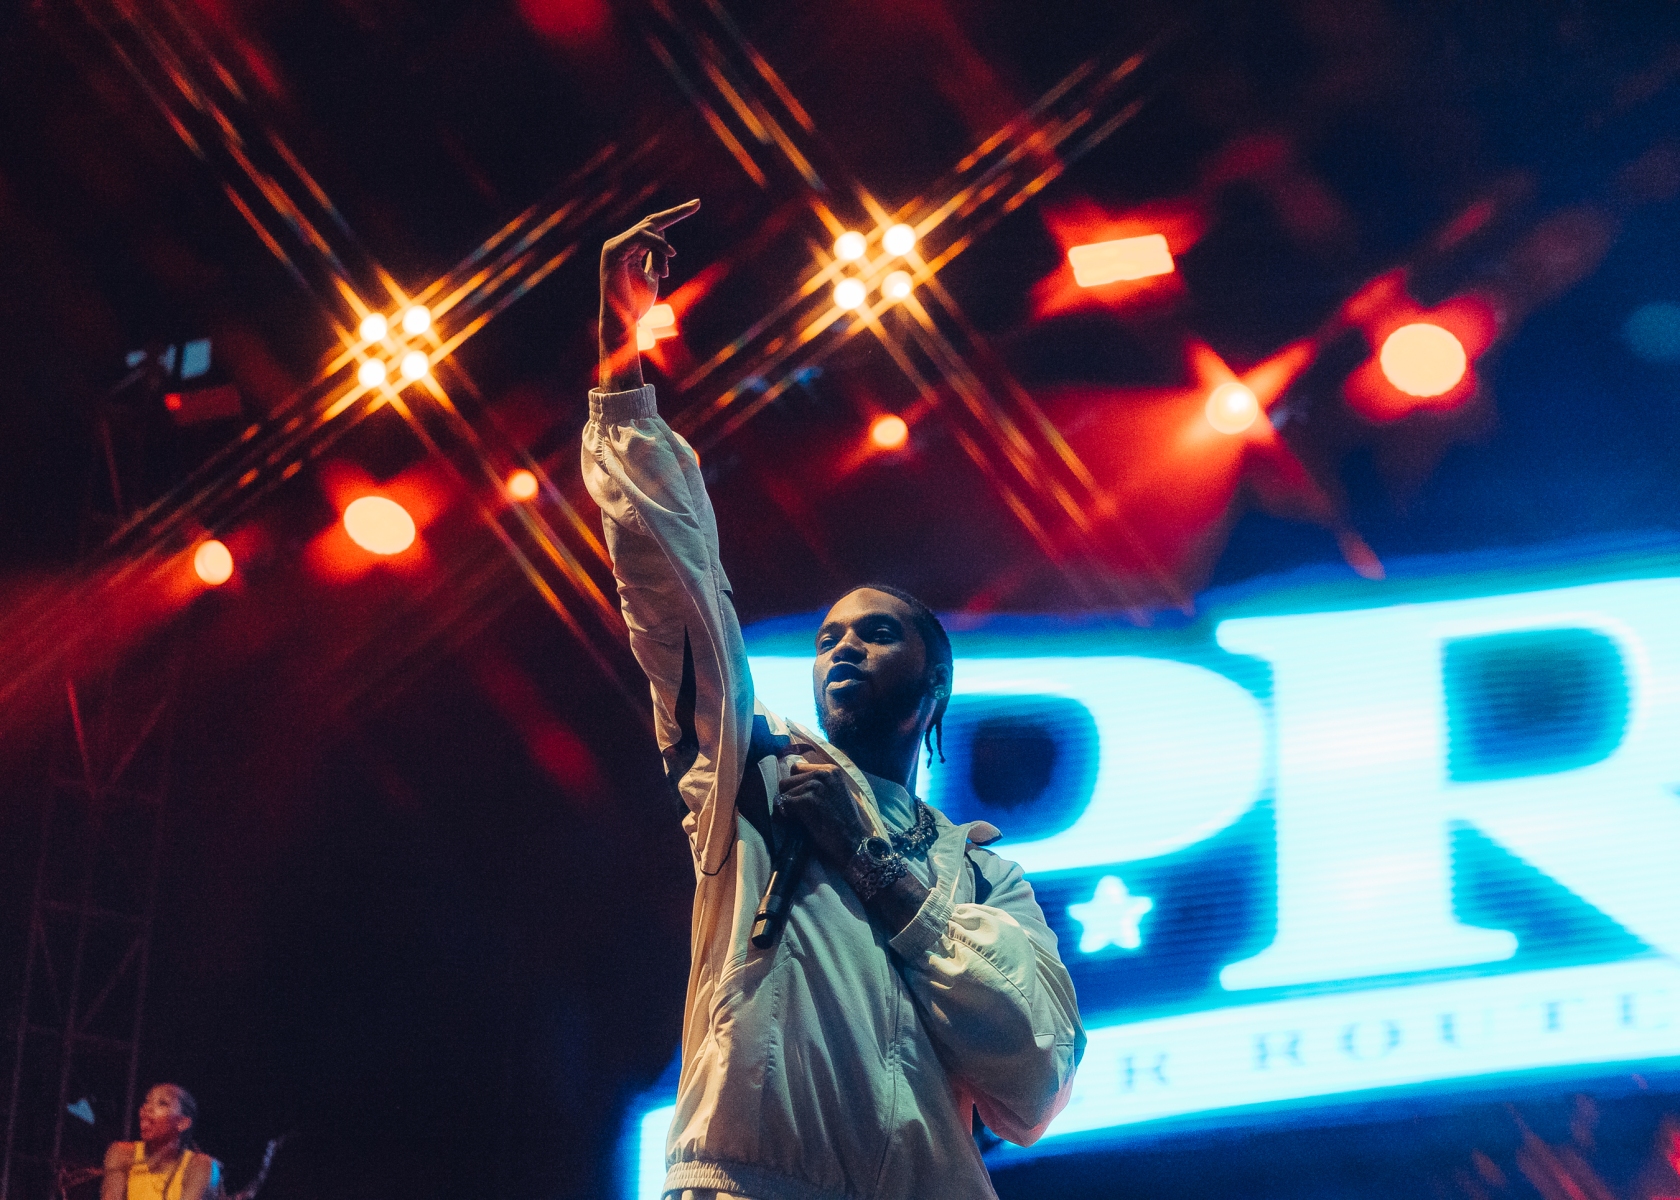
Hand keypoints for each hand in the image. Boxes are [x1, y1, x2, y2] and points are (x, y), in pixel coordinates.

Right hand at [597, 200, 699, 390]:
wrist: (623, 322)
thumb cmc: (636, 306)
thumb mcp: (652, 279)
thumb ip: (655, 262)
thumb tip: (665, 253)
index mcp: (630, 248)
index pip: (654, 227)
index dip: (674, 214)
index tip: (696, 204)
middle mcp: (621, 243)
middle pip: (652, 222)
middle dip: (676, 213)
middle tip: (697, 204)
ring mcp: (615, 246)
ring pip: (650, 231)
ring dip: (663, 251)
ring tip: (664, 273)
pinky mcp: (613, 251)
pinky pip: (640, 236)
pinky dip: (657, 244)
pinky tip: (670, 255)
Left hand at [776, 762, 870, 869]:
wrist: (853, 843)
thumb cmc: (845, 824)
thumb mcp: (837, 794)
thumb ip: (821, 785)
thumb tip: (796, 785)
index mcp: (831, 771)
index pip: (797, 768)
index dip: (795, 786)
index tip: (798, 800)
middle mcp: (823, 774)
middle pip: (787, 780)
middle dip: (788, 797)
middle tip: (794, 813)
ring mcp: (814, 786)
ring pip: (783, 793)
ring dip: (785, 808)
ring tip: (794, 821)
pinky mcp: (807, 801)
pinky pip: (782, 805)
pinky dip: (781, 817)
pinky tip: (790, 826)